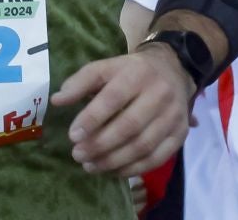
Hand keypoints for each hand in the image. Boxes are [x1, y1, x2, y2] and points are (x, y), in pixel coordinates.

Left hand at [50, 44, 195, 177]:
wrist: (173, 70)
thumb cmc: (130, 71)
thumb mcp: (105, 67)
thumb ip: (80, 82)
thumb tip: (57, 100)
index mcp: (137, 73)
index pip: (113, 98)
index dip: (92, 118)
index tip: (72, 136)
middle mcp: (159, 94)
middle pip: (129, 125)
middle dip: (100, 144)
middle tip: (78, 155)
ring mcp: (173, 116)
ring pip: (143, 145)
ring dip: (114, 161)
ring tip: (90, 166)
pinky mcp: (180, 134)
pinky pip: (157, 158)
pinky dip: (133, 169)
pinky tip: (113, 171)